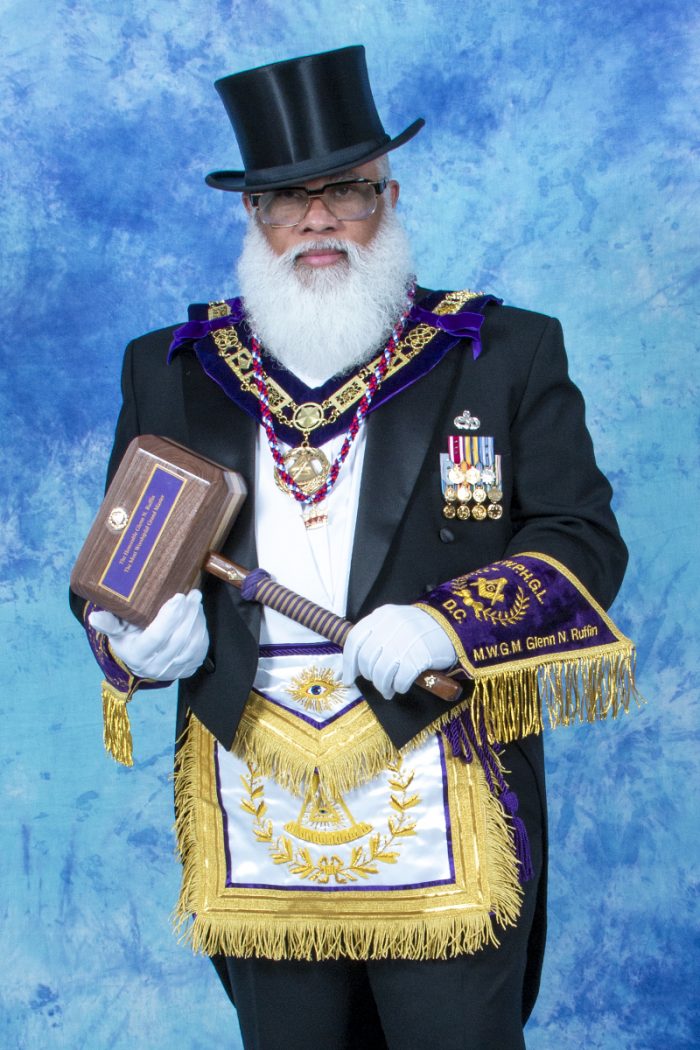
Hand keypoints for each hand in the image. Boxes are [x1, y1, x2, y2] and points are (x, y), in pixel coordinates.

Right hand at [89, 591, 208, 679]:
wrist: (142, 662)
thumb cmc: (130, 639)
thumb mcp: (117, 631)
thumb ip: (108, 623)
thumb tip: (94, 617)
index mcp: (137, 655)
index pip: (156, 636)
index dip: (169, 617)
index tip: (179, 597)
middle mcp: (155, 666)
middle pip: (178, 639)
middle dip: (188, 614)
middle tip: (193, 594)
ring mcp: (173, 670)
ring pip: (192, 644)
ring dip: (197, 620)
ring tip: (196, 602)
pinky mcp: (188, 669)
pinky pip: (200, 650)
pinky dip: (202, 630)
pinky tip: (199, 616)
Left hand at [342, 604, 455, 699]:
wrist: (454, 627)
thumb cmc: (421, 631)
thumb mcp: (396, 625)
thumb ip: (375, 639)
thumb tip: (351, 668)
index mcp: (382, 616)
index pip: (355, 640)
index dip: (348, 663)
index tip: (348, 678)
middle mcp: (391, 625)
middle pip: (367, 658)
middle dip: (369, 676)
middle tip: (379, 683)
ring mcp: (406, 640)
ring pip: (381, 671)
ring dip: (383, 686)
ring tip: (389, 690)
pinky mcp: (420, 655)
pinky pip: (401, 679)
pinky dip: (399, 686)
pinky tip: (402, 686)